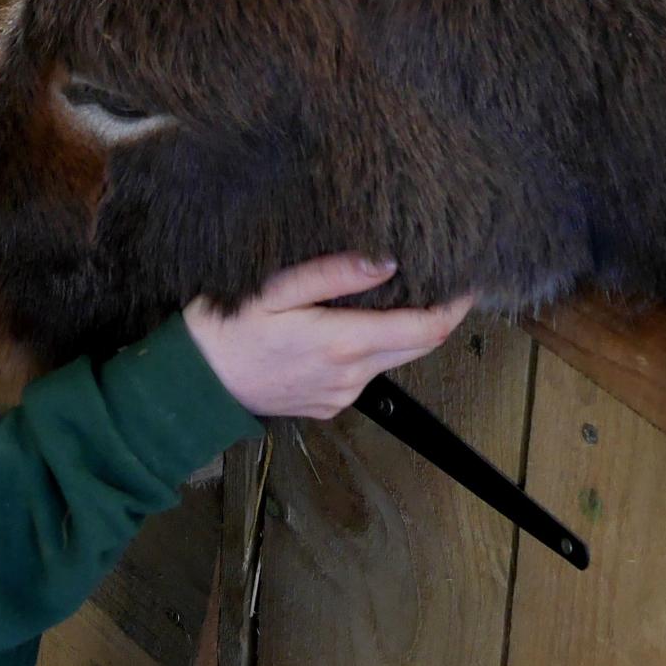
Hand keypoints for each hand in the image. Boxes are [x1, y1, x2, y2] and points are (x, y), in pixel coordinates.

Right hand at [183, 255, 475, 419]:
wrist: (195, 385)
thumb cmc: (228, 328)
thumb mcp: (275, 289)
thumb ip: (333, 274)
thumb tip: (387, 261)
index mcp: (343, 343)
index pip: (425, 329)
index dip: (454, 306)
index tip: (470, 279)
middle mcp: (351, 376)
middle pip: (419, 345)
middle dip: (438, 314)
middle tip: (443, 277)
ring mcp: (342, 395)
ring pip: (393, 358)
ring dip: (404, 329)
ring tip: (400, 290)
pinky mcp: (329, 404)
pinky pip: (366, 372)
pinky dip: (374, 346)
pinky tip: (356, 321)